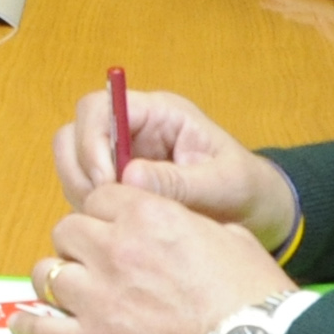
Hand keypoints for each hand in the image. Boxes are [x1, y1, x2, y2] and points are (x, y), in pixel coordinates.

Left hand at [7, 185, 295, 333]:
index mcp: (150, 217)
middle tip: (94, 266)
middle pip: (67, 231)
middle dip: (78, 246)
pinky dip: (30, 326)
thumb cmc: (256, 301)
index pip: (99, 199)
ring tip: (69, 296)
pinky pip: (38, 326)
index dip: (104, 216)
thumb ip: (195, 226)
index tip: (111, 232)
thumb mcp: (234, 240)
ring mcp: (98, 297)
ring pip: (46, 272)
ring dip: (57, 282)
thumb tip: (185, 228)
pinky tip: (30, 325)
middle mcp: (115, 249)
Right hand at [52, 86, 294, 247]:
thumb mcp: (223, 185)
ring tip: (111, 219)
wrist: (260, 214)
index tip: (106, 182)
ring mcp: (119, 156)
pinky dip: (88, 208)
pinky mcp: (116, 184)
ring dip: (81, 191)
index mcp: (158, 114)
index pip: (99, 107)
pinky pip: (83, 189)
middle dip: (80, 170)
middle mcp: (131, 129)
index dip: (91, 140)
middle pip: (74, 133)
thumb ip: (178, 181)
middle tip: (100, 206)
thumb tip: (129, 178)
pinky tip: (115, 225)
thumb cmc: (248, 190)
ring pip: (73, 163)